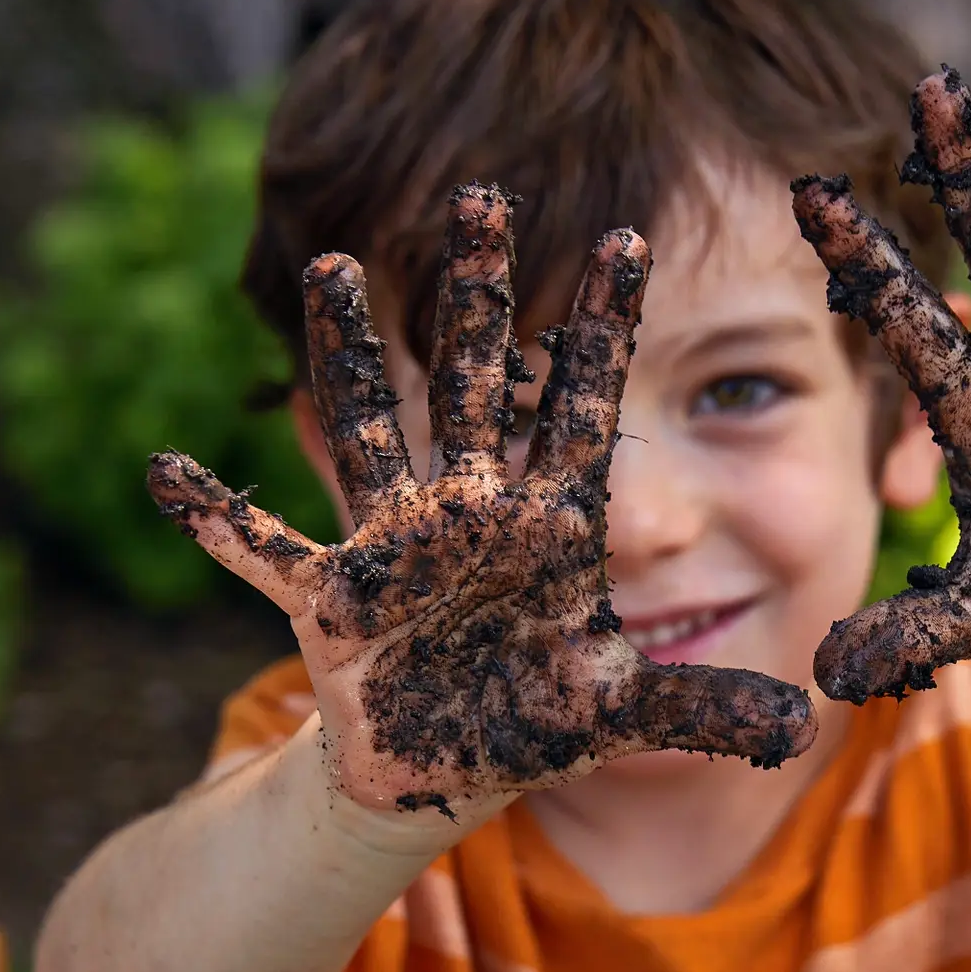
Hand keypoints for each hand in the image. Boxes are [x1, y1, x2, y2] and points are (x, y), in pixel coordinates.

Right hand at [147, 188, 813, 816]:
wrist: (449, 769)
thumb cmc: (531, 723)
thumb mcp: (622, 713)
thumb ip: (703, 708)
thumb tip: (803, 726)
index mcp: (548, 529)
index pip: (582, 409)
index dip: (599, 331)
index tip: (627, 240)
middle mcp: (471, 516)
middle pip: (476, 387)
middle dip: (477, 301)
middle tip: (485, 203)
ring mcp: (397, 550)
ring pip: (373, 433)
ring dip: (350, 359)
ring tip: (333, 270)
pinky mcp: (332, 603)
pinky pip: (263, 552)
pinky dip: (218, 521)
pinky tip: (167, 473)